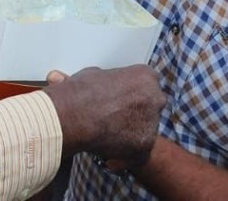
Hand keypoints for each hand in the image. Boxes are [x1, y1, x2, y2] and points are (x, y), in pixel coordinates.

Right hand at [43, 66, 164, 164]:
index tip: (123, 100)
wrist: (72, 116)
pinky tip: (109, 148)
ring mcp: (153, 122)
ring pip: (146, 130)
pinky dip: (126, 154)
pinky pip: (139, 152)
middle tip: (117, 118)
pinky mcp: (146, 144)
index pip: (148, 86)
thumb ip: (114, 83)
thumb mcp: (98, 74)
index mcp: (146, 76)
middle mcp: (155, 98)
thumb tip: (109, 89)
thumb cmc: (81, 93)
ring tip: (109, 134)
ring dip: (132, 133)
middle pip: (151, 107)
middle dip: (137, 113)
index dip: (133, 95)